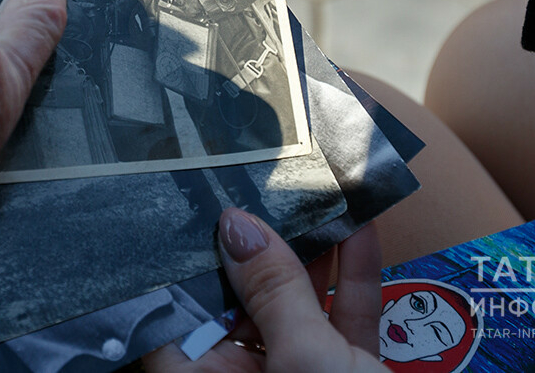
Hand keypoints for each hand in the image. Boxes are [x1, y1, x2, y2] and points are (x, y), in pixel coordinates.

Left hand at [144, 209, 383, 371]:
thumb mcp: (307, 363)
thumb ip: (274, 294)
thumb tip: (235, 229)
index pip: (175, 317)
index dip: (182, 261)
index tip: (189, 204)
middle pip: (237, 301)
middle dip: (252, 244)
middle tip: (254, 180)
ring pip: (296, 305)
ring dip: (310, 249)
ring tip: (307, 187)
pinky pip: (343, 320)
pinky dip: (353, 277)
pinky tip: (359, 225)